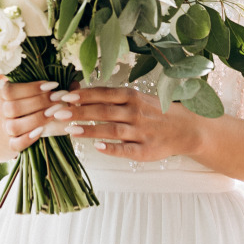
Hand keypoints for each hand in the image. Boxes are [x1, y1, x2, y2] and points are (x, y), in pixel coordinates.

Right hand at [0, 79, 59, 154]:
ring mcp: (6, 128)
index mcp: (4, 94)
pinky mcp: (11, 144)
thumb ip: (50, 86)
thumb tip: (73, 82)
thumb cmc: (28, 101)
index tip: (53, 85)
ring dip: (36, 119)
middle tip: (59, 98)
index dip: (31, 88)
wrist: (10, 121)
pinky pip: (14, 145)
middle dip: (39, 102)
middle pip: (13, 108)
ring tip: (54, 113)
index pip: (10, 90)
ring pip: (13, 127)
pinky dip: (26, 140)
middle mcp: (2, 111)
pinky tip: (40, 132)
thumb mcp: (34, 90)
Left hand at [39, 86, 205, 162]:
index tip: (63, 96)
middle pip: (103, 111)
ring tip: (70, 129)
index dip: (82, 95)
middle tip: (57, 112)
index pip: (103, 94)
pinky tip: (98, 147)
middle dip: (79, 111)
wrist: (185, 128)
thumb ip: (110, 98)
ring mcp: (141, 131)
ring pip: (112, 129)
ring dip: (90, 129)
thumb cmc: (154, 112)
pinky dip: (112, 148)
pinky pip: (126, 150)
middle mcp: (135, 112)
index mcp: (132, 97)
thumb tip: (78, 93)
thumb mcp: (135, 98)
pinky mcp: (146, 150)